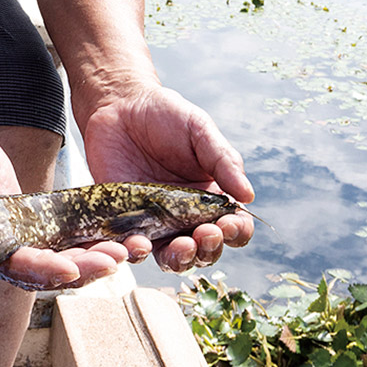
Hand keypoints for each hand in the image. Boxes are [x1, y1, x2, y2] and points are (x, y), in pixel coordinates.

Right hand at [0, 105, 128, 288]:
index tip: (70, 269)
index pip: (11, 262)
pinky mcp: (29, 223)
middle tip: (115, 260)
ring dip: (90, 260)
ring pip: (57, 260)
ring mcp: (16, 236)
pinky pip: (60, 242)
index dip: (41, 269)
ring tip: (125, 251)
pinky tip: (114, 240)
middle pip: (42, 271)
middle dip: (80, 269)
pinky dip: (85, 244)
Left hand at [81, 84, 254, 271]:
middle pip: (205, 250)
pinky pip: (133, 247)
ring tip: (181, 246)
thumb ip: (223, 162)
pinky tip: (140, 242)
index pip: (233, 226)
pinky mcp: (126, 223)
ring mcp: (156, 223)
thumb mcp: (200, 131)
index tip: (230, 223)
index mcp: (212, 197)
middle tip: (205, 234)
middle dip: (210, 249)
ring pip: (172, 258)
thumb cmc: (165, 116)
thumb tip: (248, 197)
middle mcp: (186, 216)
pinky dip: (137, 252)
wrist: (119, 106)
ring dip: (181, 260)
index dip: (236, 232)